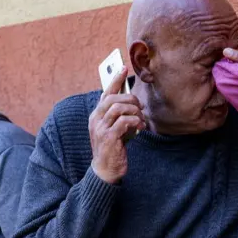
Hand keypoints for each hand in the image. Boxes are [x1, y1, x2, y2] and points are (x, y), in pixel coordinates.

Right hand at [89, 66, 145, 183]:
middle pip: (112, 97)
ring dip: (134, 111)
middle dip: (130, 98)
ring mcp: (100, 128)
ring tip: (140, 118)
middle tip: (140, 106)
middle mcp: (96, 119)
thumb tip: (134, 102)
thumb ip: (121, 115)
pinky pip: (123, 121)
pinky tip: (140, 127)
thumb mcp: (116, 128)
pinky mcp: (108, 137)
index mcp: (97, 115)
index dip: (115, 79)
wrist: (105, 170)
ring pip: (118, 107)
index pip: (105, 92)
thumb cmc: (113, 147)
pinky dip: (135, 121)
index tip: (123, 67)